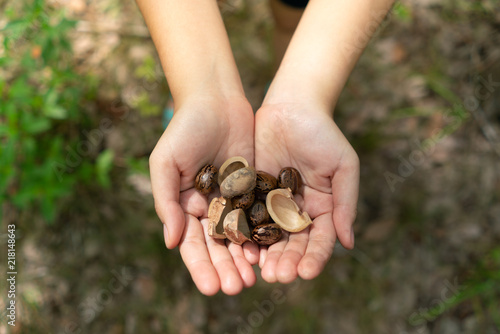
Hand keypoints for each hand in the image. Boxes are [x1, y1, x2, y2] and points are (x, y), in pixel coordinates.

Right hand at [149, 95, 258, 294]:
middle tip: (235, 288)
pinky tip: (267, 251)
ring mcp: (233, 199)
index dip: (200, 266)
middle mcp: (210, 207)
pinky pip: (259, 215)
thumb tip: (171, 242)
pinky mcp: (254, 188)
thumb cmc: (184, 129)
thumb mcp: (166, 164)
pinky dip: (262, 234)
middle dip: (225, 268)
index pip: (192, 244)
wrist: (216, 100)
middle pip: (218, 246)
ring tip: (253, 279)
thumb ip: (167, 202)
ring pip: (240, 236)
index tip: (211, 287)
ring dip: (244, 258)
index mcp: (185, 206)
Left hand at [254, 101, 358, 282]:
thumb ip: (345, 204)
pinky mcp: (251, 193)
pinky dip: (246, 234)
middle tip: (278, 277)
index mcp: (322, 208)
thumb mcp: (343, 166)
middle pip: (293, 244)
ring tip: (261, 271)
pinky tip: (241, 248)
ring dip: (266, 255)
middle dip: (287, 261)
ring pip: (269, 236)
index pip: (319, 240)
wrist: (291, 106)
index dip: (315, 257)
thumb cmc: (323, 133)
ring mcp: (272, 203)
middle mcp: (297, 211)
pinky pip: (248, 217)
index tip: (307, 273)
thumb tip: (348, 244)